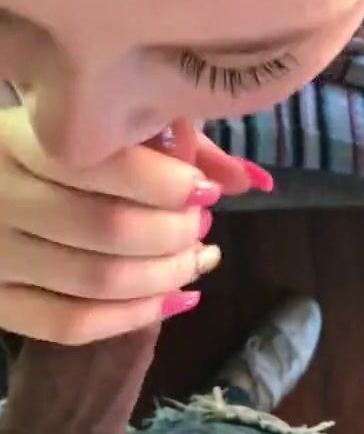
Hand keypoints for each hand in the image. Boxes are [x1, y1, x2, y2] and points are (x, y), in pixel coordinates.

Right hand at [0, 108, 261, 344]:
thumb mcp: (102, 125)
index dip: (168, 183)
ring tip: (199, 258)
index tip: (207, 189)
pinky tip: (176, 299)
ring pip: (98, 281)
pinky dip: (135, 317)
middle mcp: (2, 197)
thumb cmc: (53, 145)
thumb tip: (251, 180)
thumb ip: (176, 139)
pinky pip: (71, 324)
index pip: (105, 165)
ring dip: (167, 276)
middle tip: (202, 224)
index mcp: (22, 138)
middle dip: (175, 233)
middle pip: (109, 229)